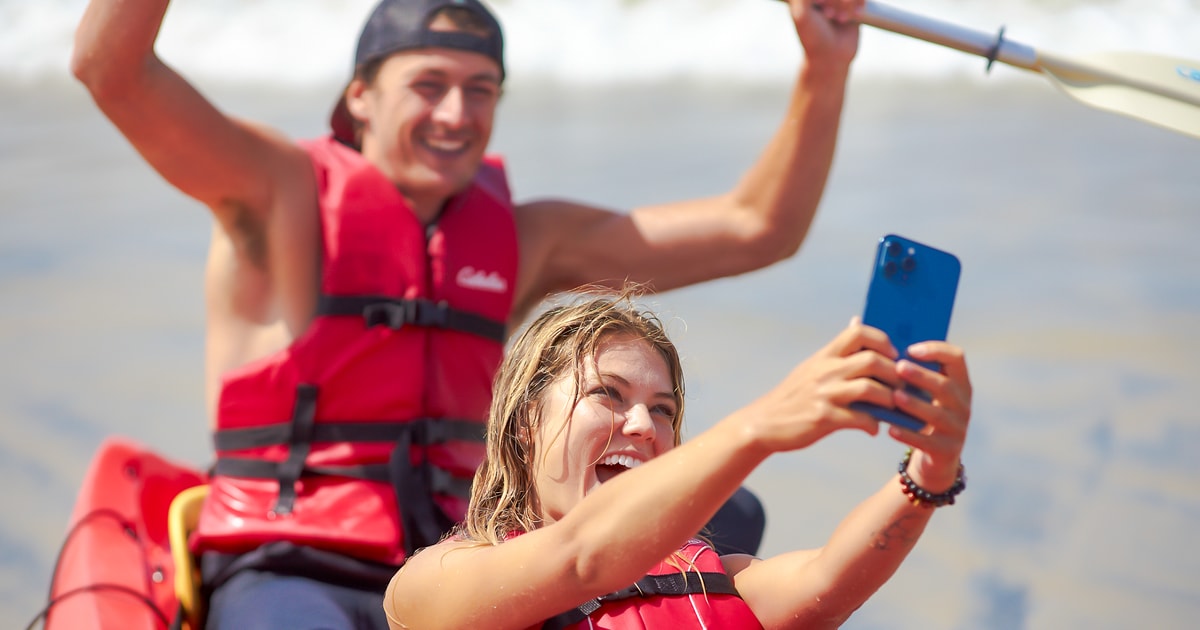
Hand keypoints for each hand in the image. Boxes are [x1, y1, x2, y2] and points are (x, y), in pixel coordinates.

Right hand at [739, 319, 901, 452]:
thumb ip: (839, 348)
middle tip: (901, 387)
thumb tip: (858, 320)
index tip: (891, 356)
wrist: (764, 423)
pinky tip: (872, 428)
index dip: (882, 341)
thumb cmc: (793, 396)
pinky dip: (873, 425)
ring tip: (892, 408)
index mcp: (824, 356)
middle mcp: (825, 371)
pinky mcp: (823, 418)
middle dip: (894, 374)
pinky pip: (861, 419)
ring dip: (888, 400)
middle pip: (872, 360)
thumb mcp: (813, 366)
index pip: (859, 333)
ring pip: (870, 389)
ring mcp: (824, 394)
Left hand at [788, 0, 863, 68]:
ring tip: (839, 20)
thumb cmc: (813, 38)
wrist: (832, 58)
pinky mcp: (854, 4)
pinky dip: (858, 3)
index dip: (827, 0)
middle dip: (835, 0)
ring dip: (846, 2)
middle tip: (828, 16)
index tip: (822, 8)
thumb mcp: (802, 14)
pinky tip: (852, 17)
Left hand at [885, 341, 971, 491]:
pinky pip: (927, 442)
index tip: (911, 348)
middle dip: (922, 376)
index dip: (936, 350)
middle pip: (946, 387)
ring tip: (895, 397)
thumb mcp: (921, 392)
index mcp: (959, 383)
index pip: (956, 358)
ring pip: (938, 415)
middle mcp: (963, 404)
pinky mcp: (947, 450)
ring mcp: (958, 429)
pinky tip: (890, 429)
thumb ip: (904, 367)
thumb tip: (870, 336)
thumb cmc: (920, 413)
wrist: (935, 457)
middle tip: (899, 368)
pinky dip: (909, 435)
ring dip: (916, 404)